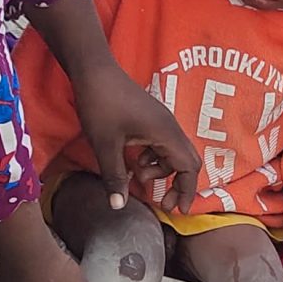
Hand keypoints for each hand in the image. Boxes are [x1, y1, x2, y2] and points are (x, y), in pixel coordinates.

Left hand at [74, 60, 199, 210]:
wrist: (93, 70)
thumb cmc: (101, 104)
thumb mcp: (105, 146)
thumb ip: (115, 177)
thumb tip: (119, 206)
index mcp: (165, 133)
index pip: (189, 167)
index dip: (186, 191)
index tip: (177, 210)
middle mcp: (170, 127)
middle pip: (188, 160)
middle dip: (179, 184)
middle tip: (164, 203)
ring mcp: (162, 121)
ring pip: (173, 153)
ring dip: (161, 170)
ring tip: (137, 176)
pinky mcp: (151, 118)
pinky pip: (162, 144)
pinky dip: (153, 158)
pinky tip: (133, 160)